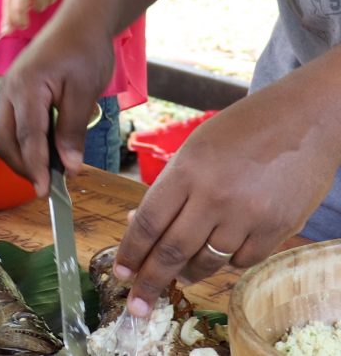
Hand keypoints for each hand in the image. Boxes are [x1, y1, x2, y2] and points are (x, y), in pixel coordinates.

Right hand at [0, 18, 113, 195]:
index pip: (27, 138)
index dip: (35, 168)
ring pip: (3, 135)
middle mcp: (8, 90)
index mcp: (26, 88)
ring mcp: (7, 91)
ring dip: (22, 156)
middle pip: (4, 141)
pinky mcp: (13, 92)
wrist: (79, 21)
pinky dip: (24, 142)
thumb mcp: (85, 91)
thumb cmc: (85, 50)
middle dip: (22, 167)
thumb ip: (72, 130)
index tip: (44, 193)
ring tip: (49, 169)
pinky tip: (45, 148)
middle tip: (48, 185)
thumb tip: (68, 167)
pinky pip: (10, 124)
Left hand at [113, 96, 340, 316]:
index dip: (130, 253)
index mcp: (187, 172)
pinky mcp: (278, 228)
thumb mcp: (194, 149)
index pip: (148, 223)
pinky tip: (219, 256)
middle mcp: (215, 197)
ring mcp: (249, 216)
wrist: (306, 120)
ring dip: (187, 274)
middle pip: (172, 252)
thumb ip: (170, 189)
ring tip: (178, 277)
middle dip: (151, 282)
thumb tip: (139, 226)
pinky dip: (226, 263)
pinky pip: (242, 261)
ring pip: (207, 262)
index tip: (120, 273)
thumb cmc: (242, 129)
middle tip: (138, 305)